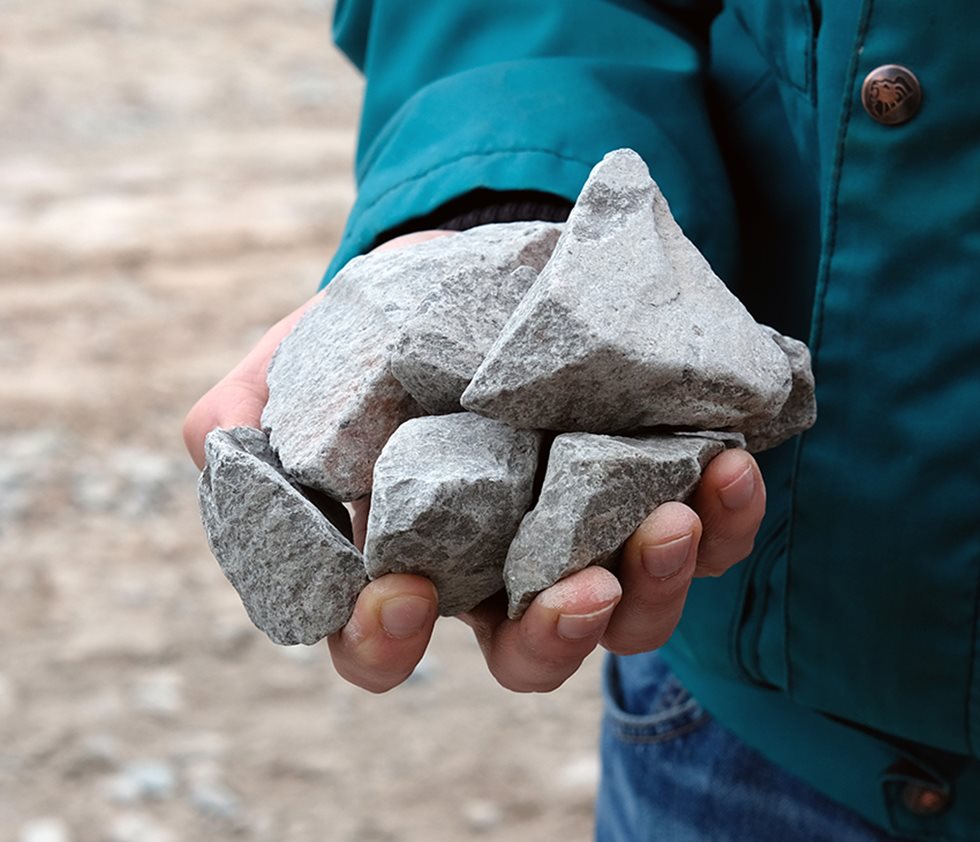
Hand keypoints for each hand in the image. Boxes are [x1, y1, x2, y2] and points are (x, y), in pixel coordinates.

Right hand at [183, 231, 765, 692]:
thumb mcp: (295, 367)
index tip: (396, 593)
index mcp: (406, 564)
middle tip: (580, 587)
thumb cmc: (375, 332)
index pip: (380, 645)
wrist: (474, 270)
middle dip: (558, 633)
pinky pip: (704, 535)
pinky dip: (724, 517)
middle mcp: (501, 575)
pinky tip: (724, 464)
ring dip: (657, 579)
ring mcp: (583, 540)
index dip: (383, 641)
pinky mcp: (652, 493)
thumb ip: (245, 423)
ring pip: (631, 612)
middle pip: (531, 650)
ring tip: (674, 514)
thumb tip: (227, 459)